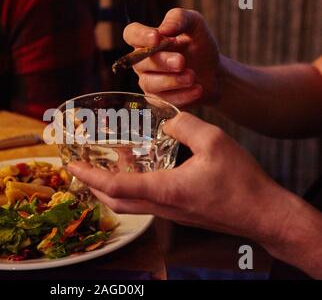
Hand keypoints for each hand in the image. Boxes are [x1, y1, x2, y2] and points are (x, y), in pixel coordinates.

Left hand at [68, 112, 292, 243]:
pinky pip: (146, 199)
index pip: (115, 186)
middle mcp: (161, 205)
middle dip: (92, 183)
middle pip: (114, 200)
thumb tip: (167, 120)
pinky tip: (140, 164)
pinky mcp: (178, 211)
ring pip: (129, 202)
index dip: (90, 175)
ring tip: (107, 160)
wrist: (262, 214)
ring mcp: (169, 212)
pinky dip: (133, 184)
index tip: (71, 166)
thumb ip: (185, 125)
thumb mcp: (214, 142)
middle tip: (81, 166)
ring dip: (112, 183)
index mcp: (165, 190)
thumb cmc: (240, 182)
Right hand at [123, 8, 219, 106]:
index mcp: (147, 40)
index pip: (131, 34)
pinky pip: (163, 100)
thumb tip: (164, 28)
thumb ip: (180, 18)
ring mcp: (148, 82)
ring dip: (172, 80)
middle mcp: (143, 62)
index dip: (140, 36)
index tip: (157, 38)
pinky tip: (197, 89)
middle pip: (140, 62)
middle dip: (162, 62)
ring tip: (192, 77)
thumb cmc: (200, 47)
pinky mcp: (158, 100)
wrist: (214, 74)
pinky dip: (182, 95)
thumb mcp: (196, 25)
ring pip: (150, 83)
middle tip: (181, 62)